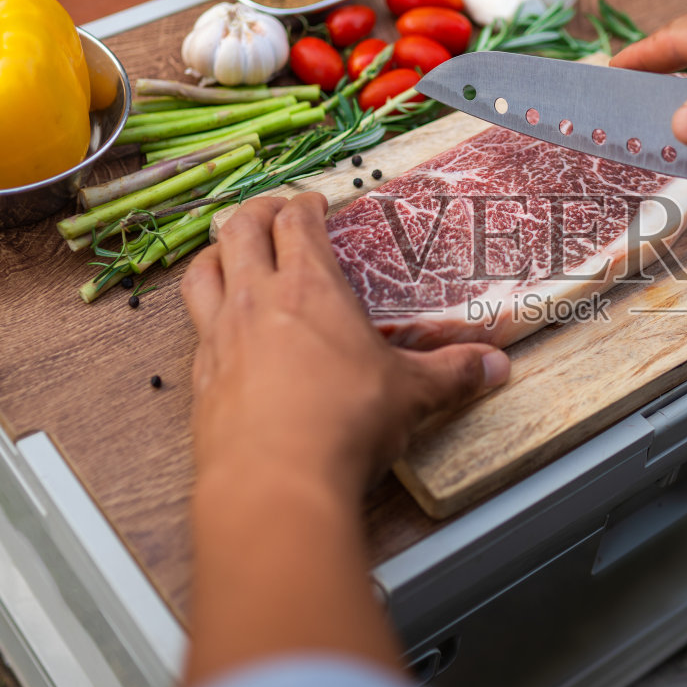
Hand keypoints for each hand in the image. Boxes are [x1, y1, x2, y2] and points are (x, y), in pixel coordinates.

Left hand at [181, 193, 510, 499]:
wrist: (275, 482)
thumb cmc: (343, 424)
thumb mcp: (411, 394)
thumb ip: (451, 374)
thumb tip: (492, 366)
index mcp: (309, 286)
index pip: (295, 222)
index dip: (303, 205)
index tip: (313, 205)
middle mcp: (256, 300)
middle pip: (239, 231)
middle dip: (256, 212)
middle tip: (271, 213)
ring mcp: (220, 336)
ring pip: (201, 272)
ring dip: (216, 253)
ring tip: (229, 254)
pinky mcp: (200, 378)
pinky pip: (194, 329)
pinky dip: (205, 316)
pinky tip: (223, 332)